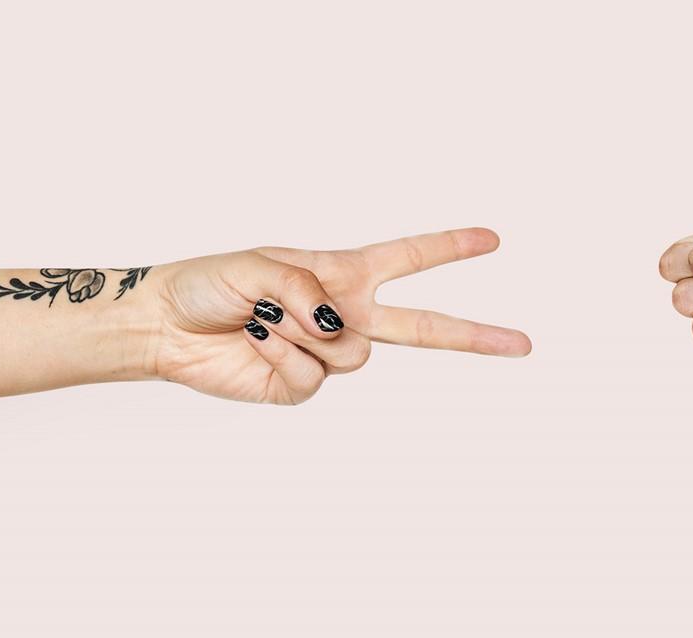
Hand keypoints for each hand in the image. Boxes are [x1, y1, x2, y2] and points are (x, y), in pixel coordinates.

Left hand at [144, 228, 530, 403]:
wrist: (169, 327)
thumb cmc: (212, 283)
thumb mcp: (261, 265)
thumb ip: (307, 286)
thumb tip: (335, 324)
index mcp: (343, 275)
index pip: (409, 259)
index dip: (449, 248)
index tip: (492, 239)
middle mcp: (343, 314)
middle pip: (425, 327)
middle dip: (476, 336)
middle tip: (524, 344)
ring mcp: (325, 354)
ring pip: (353, 353)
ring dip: (305, 330)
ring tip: (266, 316)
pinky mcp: (301, 387)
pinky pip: (313, 376)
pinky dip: (282, 355)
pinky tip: (258, 342)